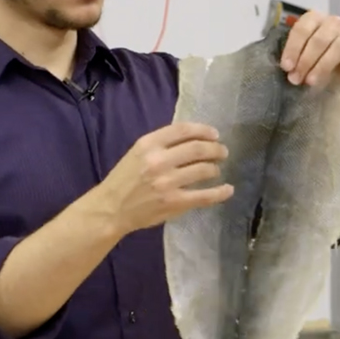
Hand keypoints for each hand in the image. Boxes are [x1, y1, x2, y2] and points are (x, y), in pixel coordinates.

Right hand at [96, 122, 232, 234]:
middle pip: (198, 148)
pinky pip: (205, 196)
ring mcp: (167, 182)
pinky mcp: (174, 202)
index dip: (204, 130)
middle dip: (216, 149)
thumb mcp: (138, 152)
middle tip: (222, 152)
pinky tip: (228, 190)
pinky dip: (220, 192)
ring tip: (216, 170)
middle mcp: (159, 161)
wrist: (112, 208)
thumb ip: (162, 143)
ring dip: (215, 168)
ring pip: (204, 170)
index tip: (215, 134)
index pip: (183, 130)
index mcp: (148, 144)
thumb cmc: (125, 178)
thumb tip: (194, 137)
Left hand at [280, 11, 339, 85]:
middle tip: (295, 79)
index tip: (286, 67)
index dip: (293, 47)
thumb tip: (285, 67)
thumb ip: (293, 60)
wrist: (336, 74)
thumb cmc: (312, 63)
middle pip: (319, 38)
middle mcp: (333, 24)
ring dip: (323, 65)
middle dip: (305, 60)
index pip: (303, 28)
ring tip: (311, 82)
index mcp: (314, 20)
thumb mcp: (299, 58)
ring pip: (339, 45)